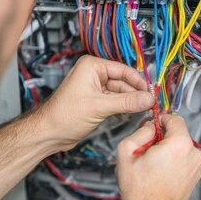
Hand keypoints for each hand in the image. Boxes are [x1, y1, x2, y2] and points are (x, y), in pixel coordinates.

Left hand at [39, 55, 154, 151]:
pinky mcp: (96, 102)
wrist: (49, 133)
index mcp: (92, 66)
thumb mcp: (99, 107)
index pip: (123, 70)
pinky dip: (123, 108)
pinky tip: (130, 114)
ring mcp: (95, 89)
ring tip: (142, 110)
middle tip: (150, 104)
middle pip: (124, 82)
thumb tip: (147, 98)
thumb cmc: (62, 115)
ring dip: (130, 102)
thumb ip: (126, 102)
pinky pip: (115, 102)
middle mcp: (93, 75)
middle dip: (136, 94)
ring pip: (120, 93)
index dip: (139, 82)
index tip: (151, 92)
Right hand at [117, 115, 200, 199]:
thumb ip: (139, 130)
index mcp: (179, 144)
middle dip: (161, 137)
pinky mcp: (194, 176)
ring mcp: (196, 166)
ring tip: (152, 163)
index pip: (175, 118)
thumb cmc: (140, 190)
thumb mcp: (127, 151)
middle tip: (146, 148)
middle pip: (178, 133)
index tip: (151, 125)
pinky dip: (172, 161)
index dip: (160, 119)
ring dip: (167, 149)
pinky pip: (183, 159)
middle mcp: (193, 154)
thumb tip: (149, 125)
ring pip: (180, 147)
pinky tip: (159, 171)